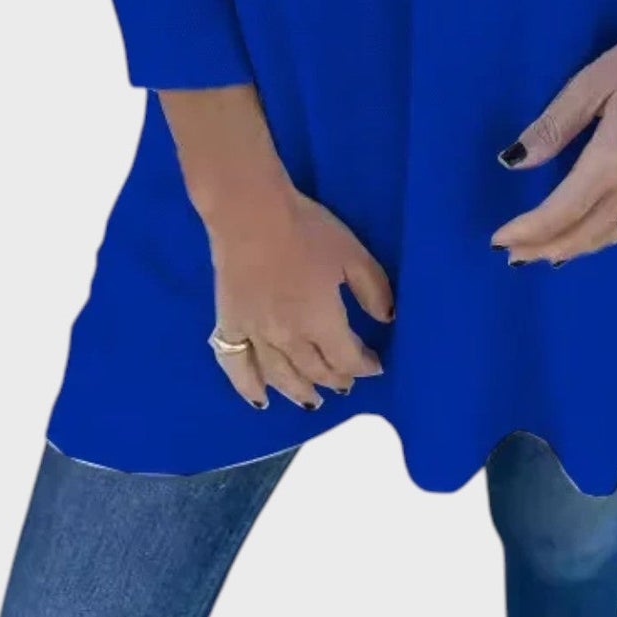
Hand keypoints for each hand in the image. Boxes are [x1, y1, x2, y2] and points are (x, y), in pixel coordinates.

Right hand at [203, 177, 393, 410]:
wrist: (251, 214)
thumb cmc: (306, 230)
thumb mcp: (352, 254)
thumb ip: (373, 290)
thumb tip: (386, 318)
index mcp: (321, 322)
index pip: (347, 358)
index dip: (364, 365)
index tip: (375, 365)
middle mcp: (289, 338)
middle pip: (316, 370)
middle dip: (335, 379)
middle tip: (346, 384)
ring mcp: (255, 335)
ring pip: (280, 377)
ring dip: (299, 392)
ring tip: (313, 401)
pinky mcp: (229, 324)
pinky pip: (237, 366)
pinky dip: (249, 388)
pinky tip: (260, 400)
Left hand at [489, 0, 616, 264]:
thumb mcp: (589, 84)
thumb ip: (552, 126)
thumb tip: (513, 161)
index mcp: (612, 159)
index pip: (562, 210)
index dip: (529, 230)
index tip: (498, 239)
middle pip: (584, 232)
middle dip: (544, 247)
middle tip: (509, 254)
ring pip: (609, 235)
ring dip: (573, 249)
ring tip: (541, 253)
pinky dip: (604, 240)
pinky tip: (590, 238)